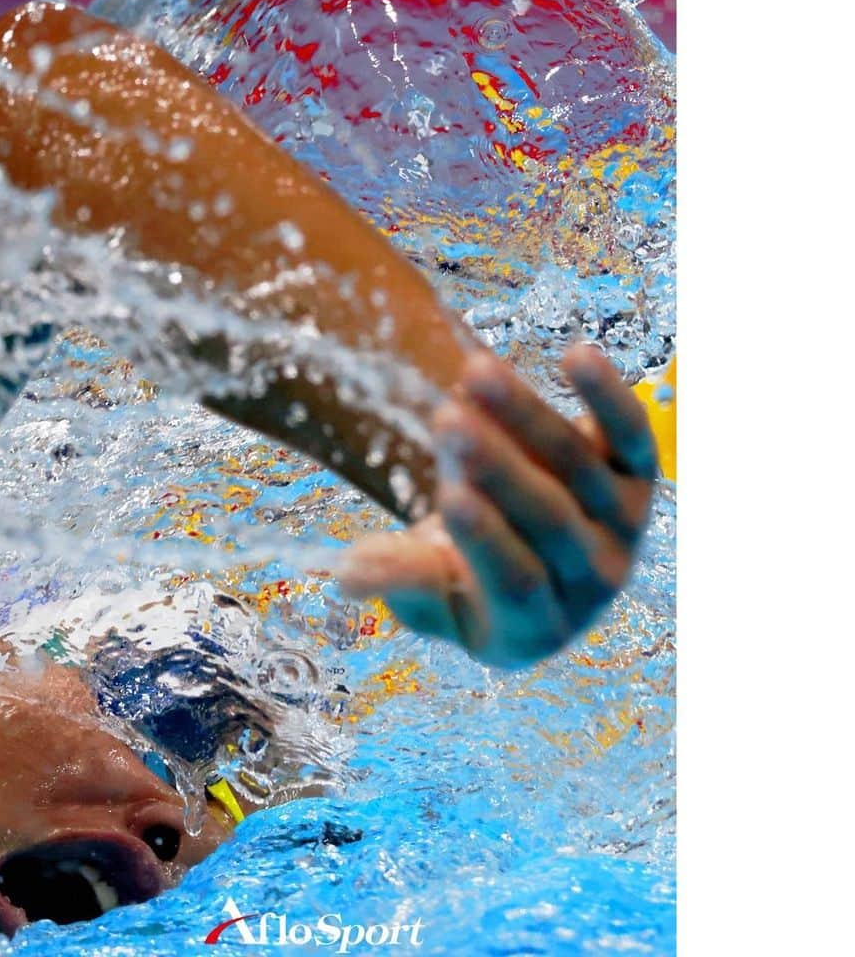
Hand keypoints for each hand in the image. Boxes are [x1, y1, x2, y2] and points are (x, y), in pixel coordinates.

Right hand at [338, 345, 656, 668]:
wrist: (529, 560)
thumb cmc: (463, 583)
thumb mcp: (428, 595)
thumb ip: (398, 579)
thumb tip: (344, 576)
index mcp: (538, 626)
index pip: (518, 580)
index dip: (487, 538)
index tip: (448, 494)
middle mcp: (593, 580)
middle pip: (550, 518)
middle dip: (498, 467)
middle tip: (447, 421)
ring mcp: (622, 526)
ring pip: (580, 467)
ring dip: (527, 416)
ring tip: (474, 372)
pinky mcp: (637, 476)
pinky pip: (629, 434)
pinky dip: (608, 396)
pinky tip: (575, 355)